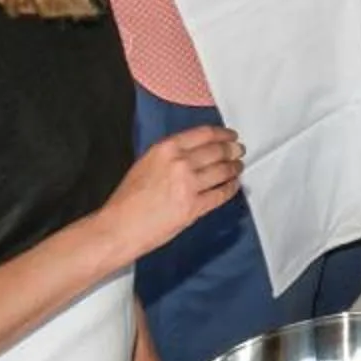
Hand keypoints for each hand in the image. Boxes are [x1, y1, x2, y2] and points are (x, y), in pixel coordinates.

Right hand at [100, 126, 242, 258]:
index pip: (204, 134)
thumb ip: (171, 155)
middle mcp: (180, 163)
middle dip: (233, 151)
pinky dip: (231, 188)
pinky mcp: (195, 207)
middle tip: (239, 151)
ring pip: (223, 171)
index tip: (231, 136)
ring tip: (238, 167)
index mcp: (166, 149)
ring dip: (234, 168)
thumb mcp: (146, 163)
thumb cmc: (128, 198)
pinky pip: (221, 194)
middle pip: (218, 151)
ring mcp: (189, 185)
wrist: (120, 226)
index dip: (223, 134)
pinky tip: (233, 185)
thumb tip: (195, 152)